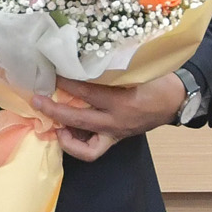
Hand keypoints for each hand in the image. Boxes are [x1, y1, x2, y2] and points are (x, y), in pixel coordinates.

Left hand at [29, 74, 186, 162]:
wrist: (176, 100)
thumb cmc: (156, 81)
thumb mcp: (135, 71)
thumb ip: (109, 71)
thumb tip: (79, 61)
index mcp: (122, 101)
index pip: (87, 92)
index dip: (66, 83)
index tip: (52, 72)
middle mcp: (117, 121)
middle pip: (78, 119)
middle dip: (54, 110)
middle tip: (36, 99)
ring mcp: (115, 134)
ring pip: (84, 146)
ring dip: (64, 134)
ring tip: (50, 121)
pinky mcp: (115, 139)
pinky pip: (92, 151)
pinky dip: (76, 144)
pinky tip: (66, 131)